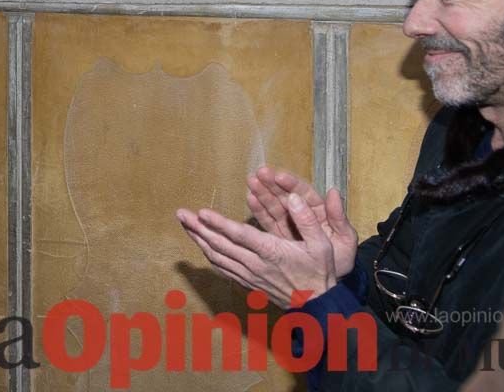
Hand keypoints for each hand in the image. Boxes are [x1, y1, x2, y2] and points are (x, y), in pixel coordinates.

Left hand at [177, 192, 337, 308]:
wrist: (317, 306)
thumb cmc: (319, 272)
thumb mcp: (322, 244)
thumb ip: (307, 219)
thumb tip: (293, 197)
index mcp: (272, 251)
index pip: (240, 236)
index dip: (219, 224)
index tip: (202, 213)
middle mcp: (256, 264)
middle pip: (221, 245)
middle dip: (199, 229)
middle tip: (181, 213)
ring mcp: (250, 275)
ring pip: (218, 257)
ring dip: (199, 241)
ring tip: (185, 225)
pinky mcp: (248, 283)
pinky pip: (223, 269)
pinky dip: (209, 256)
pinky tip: (201, 246)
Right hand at [247, 166, 357, 276]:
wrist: (329, 284)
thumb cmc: (340, 260)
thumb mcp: (345, 240)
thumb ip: (339, 217)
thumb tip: (333, 192)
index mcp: (320, 212)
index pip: (305, 194)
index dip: (292, 184)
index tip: (279, 176)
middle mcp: (303, 215)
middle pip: (286, 196)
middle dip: (273, 184)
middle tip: (260, 173)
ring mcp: (290, 224)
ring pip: (275, 206)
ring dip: (263, 193)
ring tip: (251, 181)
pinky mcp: (279, 235)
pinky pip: (268, 221)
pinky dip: (259, 210)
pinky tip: (250, 199)